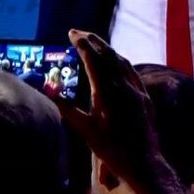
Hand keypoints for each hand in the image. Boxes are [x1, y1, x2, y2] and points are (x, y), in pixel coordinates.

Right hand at [58, 29, 186, 193]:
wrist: (143, 160)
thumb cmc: (111, 148)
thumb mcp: (85, 130)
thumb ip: (67, 108)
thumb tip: (48, 90)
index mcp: (107, 91)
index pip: (93, 60)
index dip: (82, 44)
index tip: (72, 33)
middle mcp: (124, 85)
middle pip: (108, 55)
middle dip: (93, 41)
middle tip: (79, 32)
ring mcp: (136, 88)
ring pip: (121, 61)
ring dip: (107, 49)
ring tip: (94, 42)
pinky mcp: (144, 94)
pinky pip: (132, 71)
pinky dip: (120, 61)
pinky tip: (117, 61)